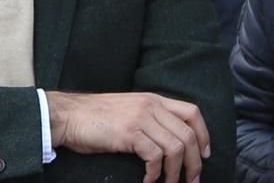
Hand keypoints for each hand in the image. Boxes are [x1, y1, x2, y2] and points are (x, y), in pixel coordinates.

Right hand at [45, 91, 209, 182]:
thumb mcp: (129, 110)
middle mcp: (151, 106)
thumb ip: (149, 119)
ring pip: (175, 147)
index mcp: (154, 100)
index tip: (204, 155)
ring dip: (175, 172)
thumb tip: (168, 143)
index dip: (203, 134)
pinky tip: (148, 181)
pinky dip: (155, 173)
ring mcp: (141, 118)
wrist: (69, 115)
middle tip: (192, 180)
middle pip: (188, 134)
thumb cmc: (95, 118)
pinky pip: (154, 156)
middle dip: (194, 162)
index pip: (192, 112)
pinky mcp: (129, 133)